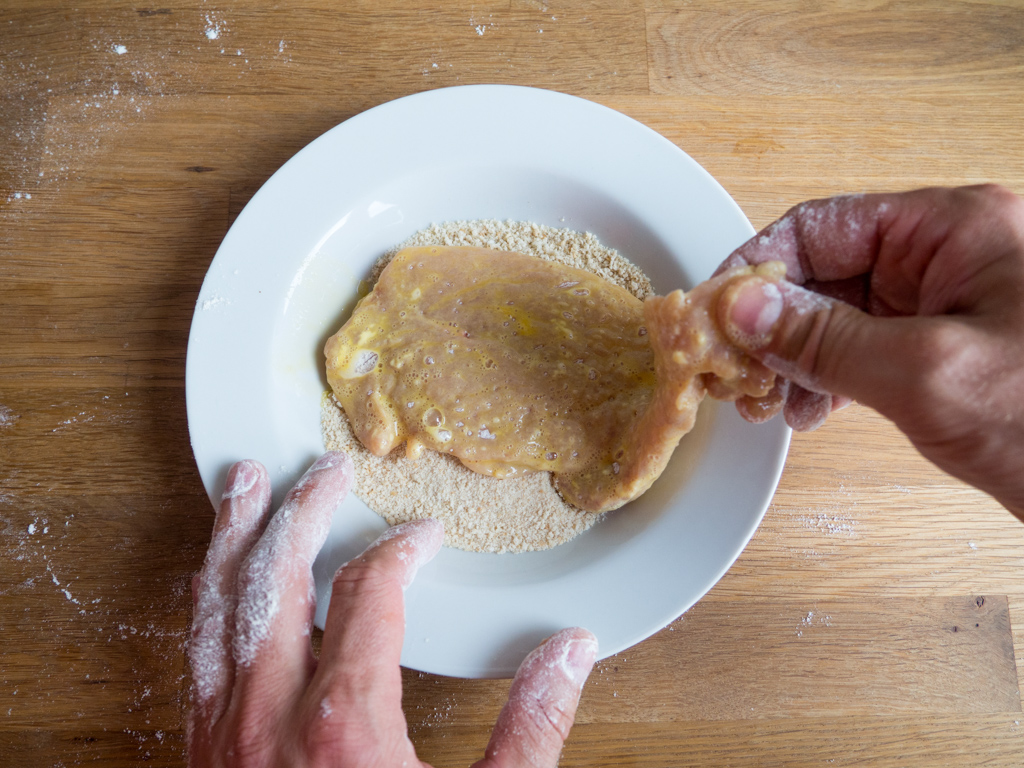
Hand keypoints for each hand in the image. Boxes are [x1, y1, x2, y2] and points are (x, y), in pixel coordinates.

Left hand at [188, 451, 598, 766]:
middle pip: (279, 576)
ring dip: (231, 538)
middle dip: (301, 510)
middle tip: (323, 470)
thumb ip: (531, 730)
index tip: (422, 537)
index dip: (400, 550)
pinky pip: (194, 655)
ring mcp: (226, 734)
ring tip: (238, 485)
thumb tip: (569, 653)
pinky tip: (212, 581)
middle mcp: (271, 716)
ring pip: (217, 607)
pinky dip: (204, 602)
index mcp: (345, 722)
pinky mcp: (204, 754)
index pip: (371, 593)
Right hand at [716, 185, 1023, 519]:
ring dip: (795, 353)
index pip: (822, 226)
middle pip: (827, 268)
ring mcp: (951, 303)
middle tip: (732, 369)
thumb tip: (740, 309)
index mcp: (953, 228)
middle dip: (773, 320)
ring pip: (842, 311)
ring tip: (768, 400)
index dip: (757, 267)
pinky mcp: (950, 347)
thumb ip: (824, 338)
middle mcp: (949, 255)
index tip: (712, 313)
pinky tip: (808, 409)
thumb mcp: (926, 373)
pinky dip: (829, 375)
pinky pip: (867, 346)